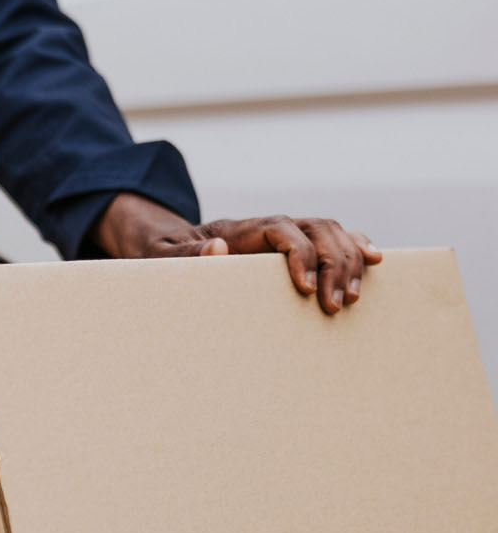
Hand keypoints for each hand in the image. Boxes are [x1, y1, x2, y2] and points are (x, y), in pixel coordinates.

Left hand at [92, 193, 383, 314]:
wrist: (160, 243)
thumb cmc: (157, 254)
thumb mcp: (157, 256)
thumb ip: (183, 254)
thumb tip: (217, 248)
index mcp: (235, 229)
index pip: (278, 229)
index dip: (298, 253)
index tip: (305, 287)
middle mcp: (263, 227)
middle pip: (313, 228)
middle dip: (333, 263)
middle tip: (335, 305)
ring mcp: (280, 234)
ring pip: (328, 231)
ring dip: (348, 259)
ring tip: (352, 297)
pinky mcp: (291, 247)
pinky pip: (331, 238)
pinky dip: (355, 246)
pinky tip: (374, 262)